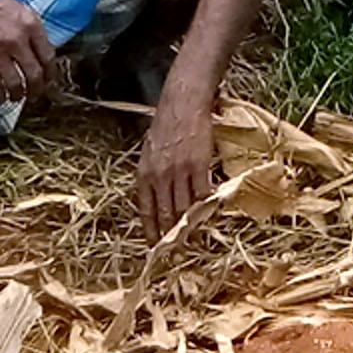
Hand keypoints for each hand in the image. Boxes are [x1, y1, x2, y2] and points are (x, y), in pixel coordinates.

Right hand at [0, 0, 56, 106]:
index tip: (49, 81)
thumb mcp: (16, 8)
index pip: (48, 57)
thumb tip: (37, 52)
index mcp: (30, 24)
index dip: (50, 74)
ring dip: (18, 95)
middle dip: (37, 90)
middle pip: (35, 74)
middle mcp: (17, 39)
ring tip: (16, 97)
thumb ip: (28, 30)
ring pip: (15, 83)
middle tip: (35, 95)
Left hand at [136, 81, 219, 234]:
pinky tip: (208, 208)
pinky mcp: (198, 165)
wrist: (182, 104)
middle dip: (171, 234)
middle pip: (166, 214)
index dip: (151, 231)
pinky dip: (205, 203)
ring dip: (190, 222)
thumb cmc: (165, 125)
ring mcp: (179, 172)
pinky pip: (202, 193)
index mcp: (144, 174)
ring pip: (185, 207)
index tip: (155, 245)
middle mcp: (160, 176)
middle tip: (177, 247)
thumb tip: (156, 199)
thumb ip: (151, 176)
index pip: (146, 211)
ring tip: (194, 232)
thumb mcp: (149, 152)